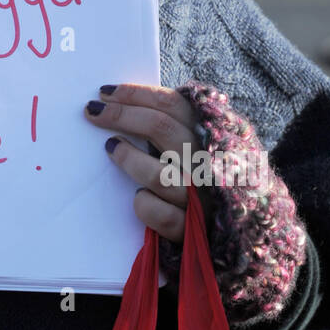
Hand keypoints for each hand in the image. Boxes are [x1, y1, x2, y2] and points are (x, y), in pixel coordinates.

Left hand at [83, 83, 212, 243]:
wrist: (236, 236)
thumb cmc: (204, 182)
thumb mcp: (198, 148)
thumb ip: (173, 128)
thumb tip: (120, 104)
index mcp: (212, 136)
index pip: (173, 104)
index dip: (136, 95)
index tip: (105, 92)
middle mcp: (209, 163)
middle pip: (161, 128)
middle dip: (122, 115)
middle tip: (93, 111)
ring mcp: (201, 198)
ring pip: (159, 174)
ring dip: (129, 158)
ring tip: (110, 147)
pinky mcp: (191, 230)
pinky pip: (159, 214)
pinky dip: (144, 203)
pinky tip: (137, 197)